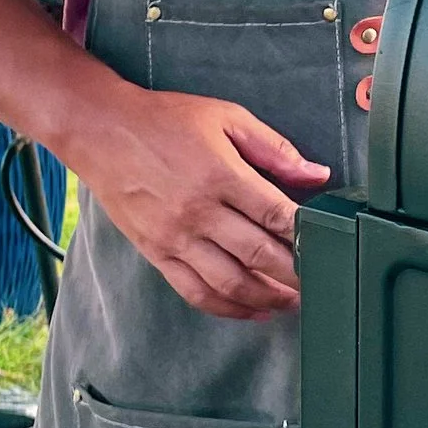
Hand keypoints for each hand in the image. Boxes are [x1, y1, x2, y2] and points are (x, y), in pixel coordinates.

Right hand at [74, 86, 329, 318]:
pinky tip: (252, 310)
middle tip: (320, 281)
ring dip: (267, 299)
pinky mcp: (156, 253)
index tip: (328, 245)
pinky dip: (228, 309)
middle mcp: (198, 211)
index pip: (276, 216)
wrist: (99, 130)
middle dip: (296, 275)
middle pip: (259, 256)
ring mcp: (175, 237)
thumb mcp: (225, 117)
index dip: (307, 236)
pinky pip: (196, 292)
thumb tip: (317, 173)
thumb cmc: (163, 119)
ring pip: (231, 284)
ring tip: (292, 301)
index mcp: (220, 174)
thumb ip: (274, 147)